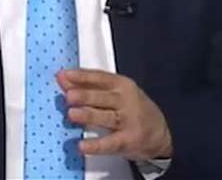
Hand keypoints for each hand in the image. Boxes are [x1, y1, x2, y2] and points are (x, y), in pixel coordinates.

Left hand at [57, 69, 171, 161]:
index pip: (100, 78)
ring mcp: (128, 120)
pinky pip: (110, 143)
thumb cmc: (132, 109)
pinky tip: (83, 146)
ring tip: (72, 115)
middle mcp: (125, 100)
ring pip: (106, 117)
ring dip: (89, 116)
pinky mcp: (128, 140)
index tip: (65, 75)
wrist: (159, 133)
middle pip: (103, 97)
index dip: (82, 76)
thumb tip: (62, 78)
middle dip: (86, 96)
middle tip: (69, 96)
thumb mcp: (115, 93)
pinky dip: (96, 145)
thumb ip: (88, 86)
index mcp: (121, 85)